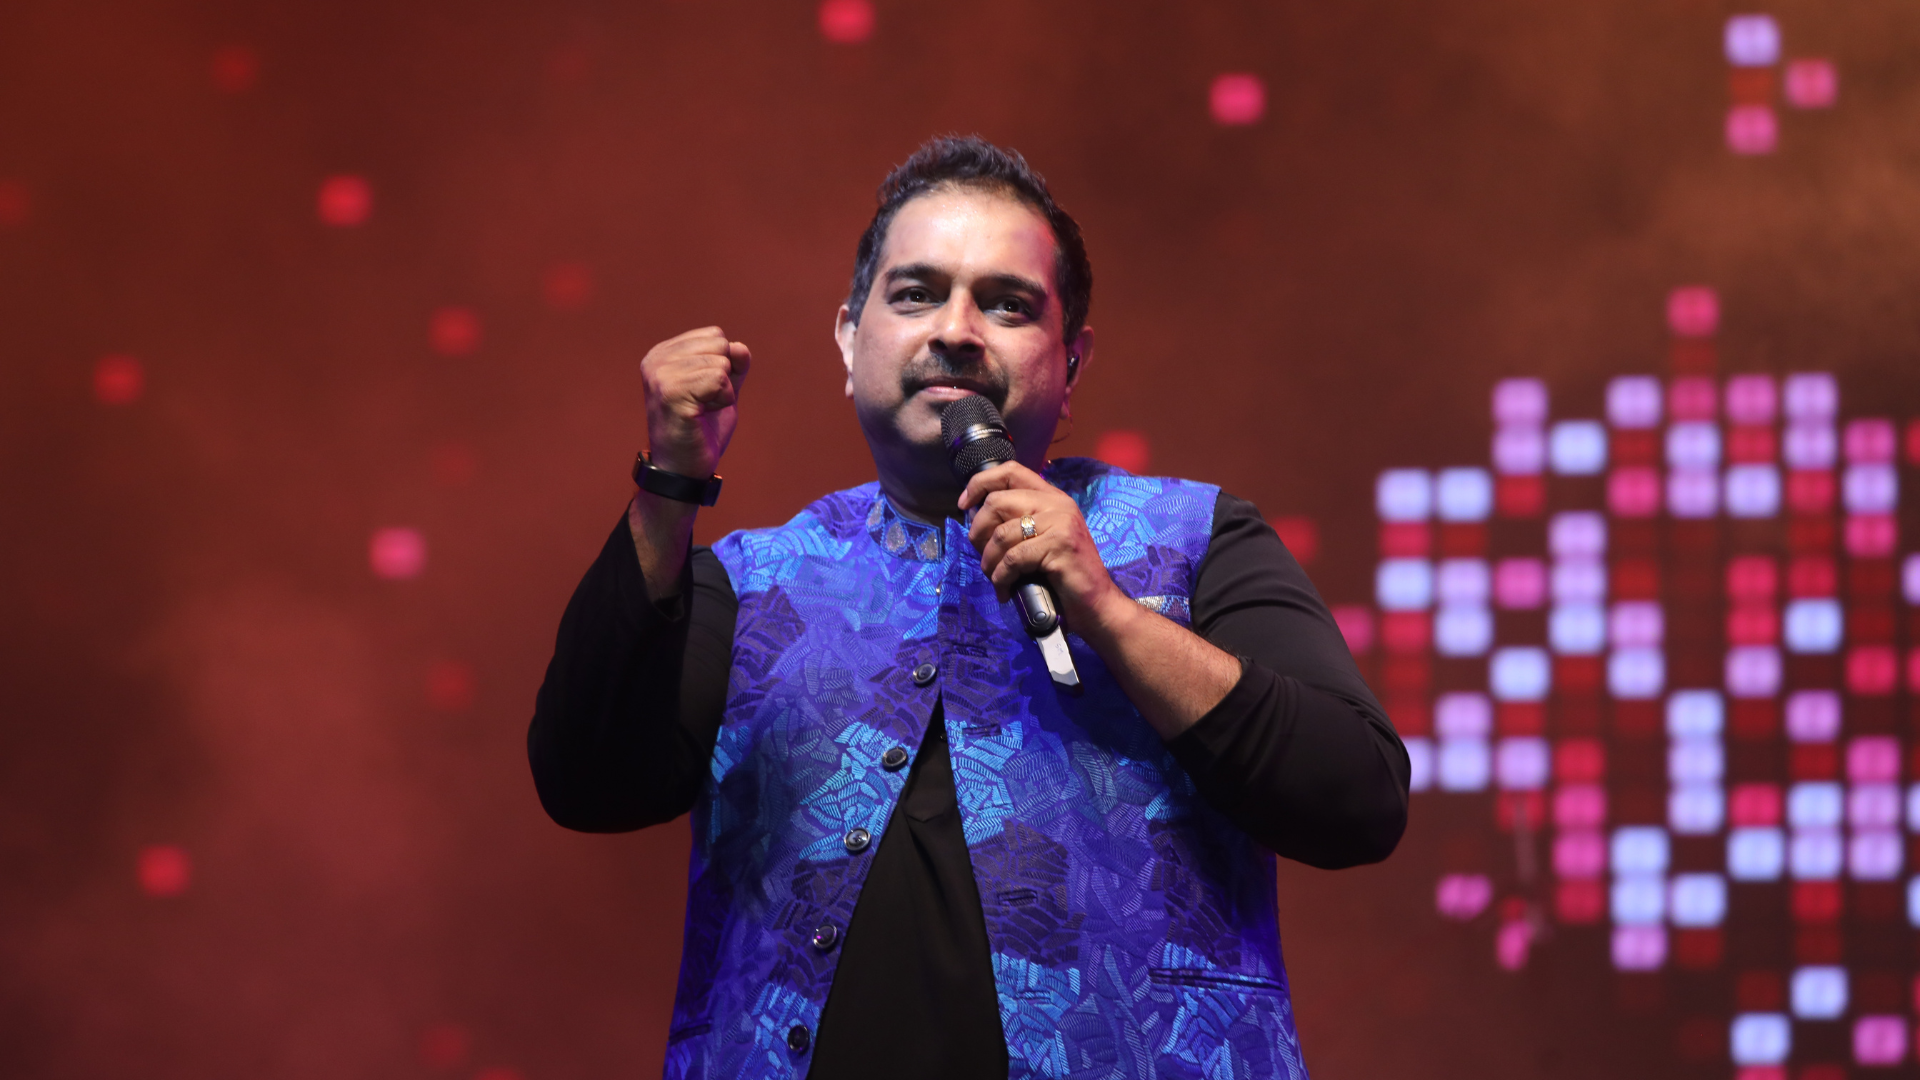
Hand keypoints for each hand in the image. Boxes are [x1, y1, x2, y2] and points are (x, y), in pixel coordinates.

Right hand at [640, 326, 751, 476]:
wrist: (684, 469)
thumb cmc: (701, 431)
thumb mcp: (721, 389)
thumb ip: (732, 365)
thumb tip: (739, 347)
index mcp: (663, 354)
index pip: (714, 335)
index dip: (723, 367)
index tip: (703, 393)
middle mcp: (656, 360)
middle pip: (719, 344)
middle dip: (724, 377)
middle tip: (703, 404)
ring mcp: (661, 375)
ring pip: (721, 363)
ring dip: (723, 393)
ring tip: (701, 412)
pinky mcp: (671, 393)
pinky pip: (719, 380)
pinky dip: (722, 401)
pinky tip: (701, 416)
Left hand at [959, 462, 1134, 635]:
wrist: (1097, 605)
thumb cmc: (1063, 577)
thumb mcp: (1041, 541)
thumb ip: (1017, 524)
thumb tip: (975, 521)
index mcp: (1052, 498)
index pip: (1010, 471)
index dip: (980, 483)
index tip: (964, 505)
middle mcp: (1057, 504)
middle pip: (997, 502)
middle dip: (979, 533)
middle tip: (983, 558)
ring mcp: (1061, 522)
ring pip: (1002, 533)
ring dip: (989, 561)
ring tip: (995, 579)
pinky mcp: (1060, 545)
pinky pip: (1014, 558)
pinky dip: (1001, 577)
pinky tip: (1005, 590)